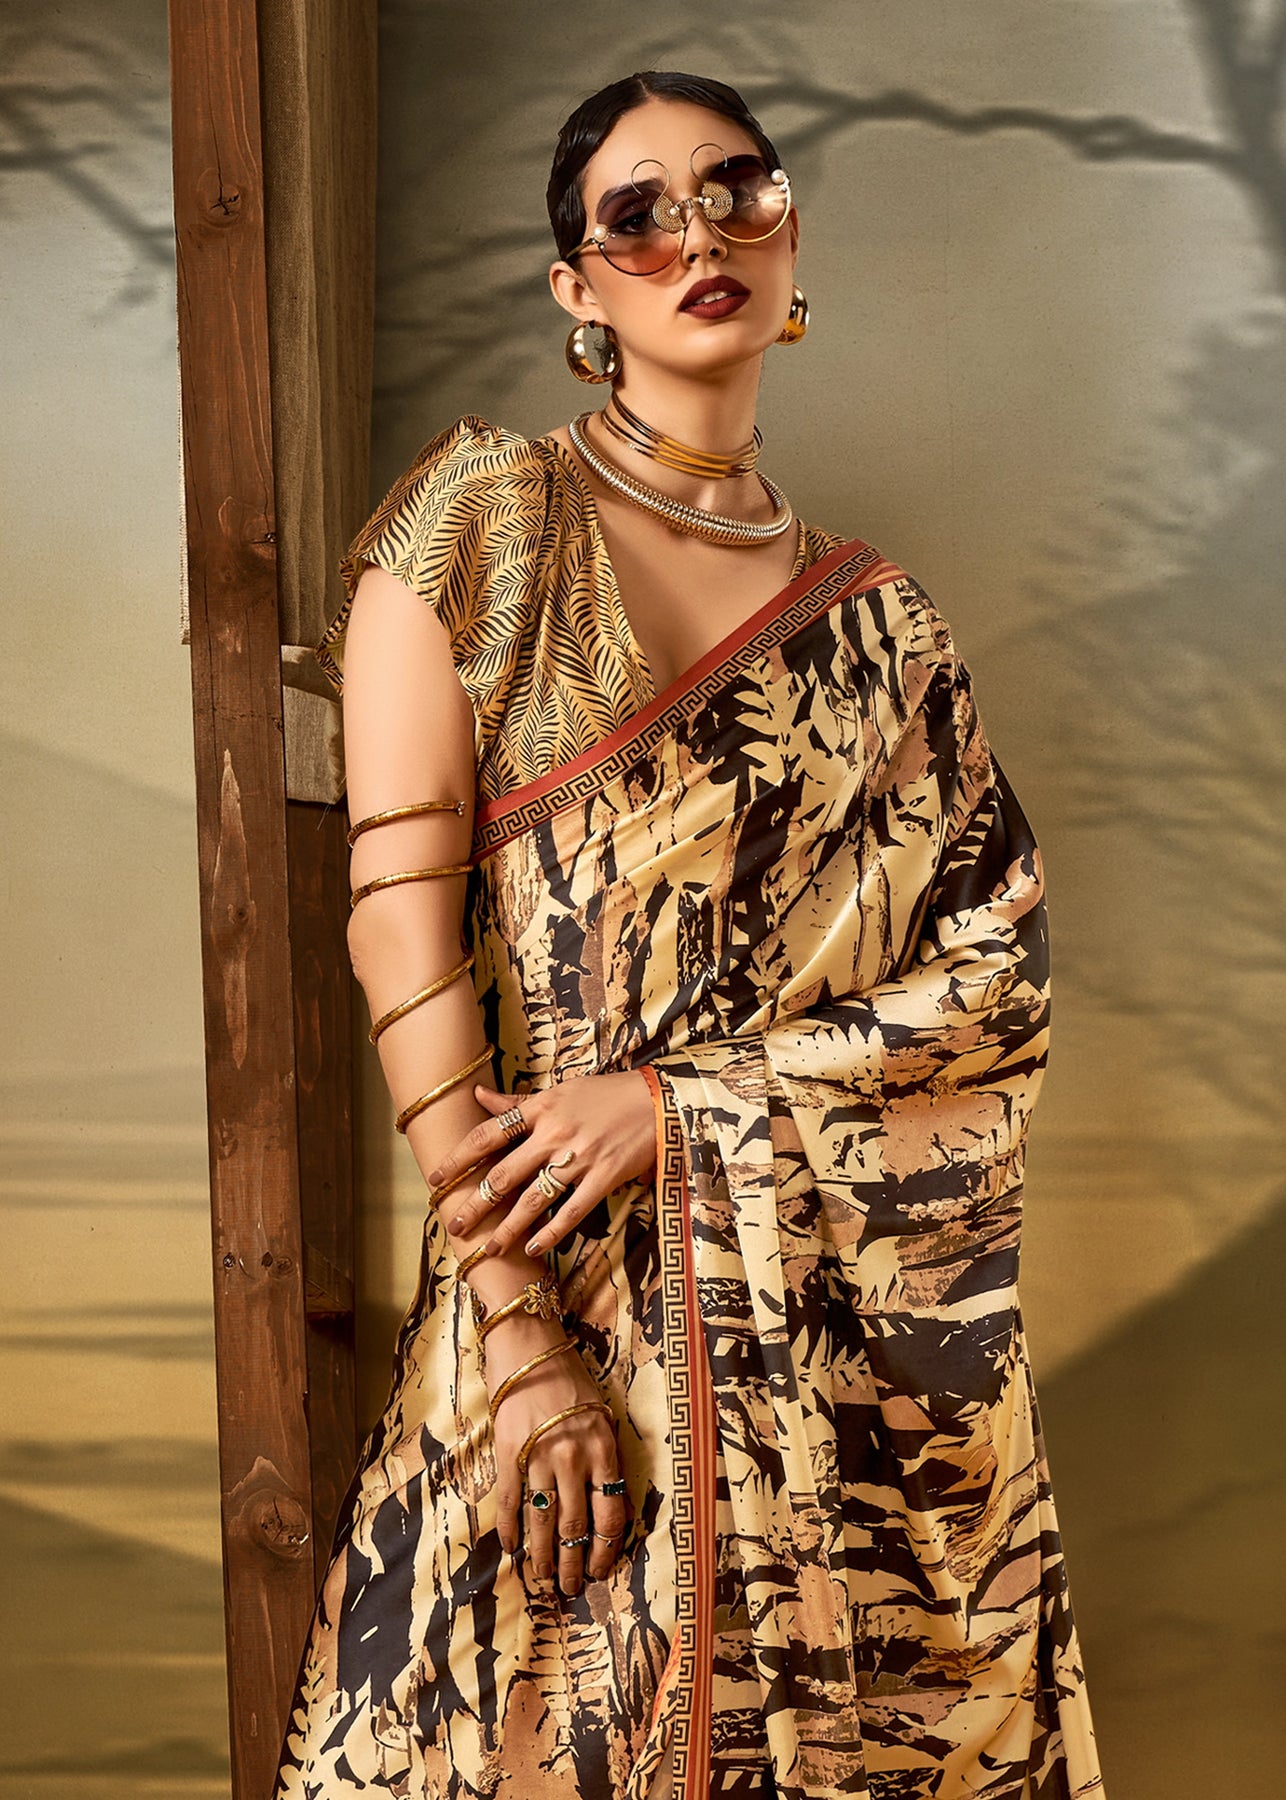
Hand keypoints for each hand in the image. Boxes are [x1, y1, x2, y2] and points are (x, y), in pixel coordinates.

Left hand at [433, 1071, 656, 1257]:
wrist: (658, 1100)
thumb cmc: (607, 1094)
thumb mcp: (561, 1091)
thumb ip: (519, 1102)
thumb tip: (478, 1095)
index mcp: (541, 1109)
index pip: (489, 1134)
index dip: (459, 1158)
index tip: (436, 1178)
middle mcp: (554, 1133)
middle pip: (504, 1174)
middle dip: (476, 1203)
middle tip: (456, 1225)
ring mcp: (579, 1156)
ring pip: (534, 1199)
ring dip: (509, 1227)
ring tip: (490, 1248)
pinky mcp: (604, 1177)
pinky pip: (572, 1210)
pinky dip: (551, 1232)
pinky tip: (534, 1248)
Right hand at [484, 1311, 628, 1592]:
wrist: (530, 1346)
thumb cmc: (570, 1380)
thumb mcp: (602, 1415)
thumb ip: (605, 1457)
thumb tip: (608, 1505)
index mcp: (603, 1449)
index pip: (611, 1514)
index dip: (605, 1549)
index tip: (599, 1570)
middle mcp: (575, 1458)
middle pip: (577, 1525)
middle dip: (574, 1563)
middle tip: (570, 1588)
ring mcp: (539, 1456)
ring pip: (544, 1521)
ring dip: (544, 1555)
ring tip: (544, 1578)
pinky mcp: (508, 1453)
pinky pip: (509, 1502)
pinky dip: (509, 1529)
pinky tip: (511, 1549)